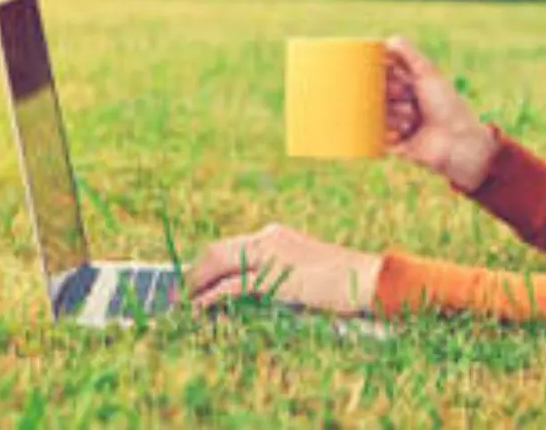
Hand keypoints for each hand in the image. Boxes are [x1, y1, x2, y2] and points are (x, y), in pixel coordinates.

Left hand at [186, 223, 382, 316]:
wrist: (365, 277)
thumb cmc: (339, 279)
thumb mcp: (301, 272)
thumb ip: (275, 275)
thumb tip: (247, 295)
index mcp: (274, 235)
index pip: (229, 247)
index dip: (205, 266)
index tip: (192, 285)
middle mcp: (268, 238)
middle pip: (216, 250)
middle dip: (194, 273)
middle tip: (180, 297)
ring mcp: (271, 255)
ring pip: (219, 262)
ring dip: (197, 285)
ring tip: (184, 305)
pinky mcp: (276, 277)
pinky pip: (233, 285)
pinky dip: (211, 297)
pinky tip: (200, 309)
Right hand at [384, 36, 499, 192]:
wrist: (456, 141)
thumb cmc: (445, 104)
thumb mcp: (427, 73)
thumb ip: (409, 54)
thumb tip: (388, 39)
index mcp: (409, 84)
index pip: (384, 72)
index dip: (385, 72)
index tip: (396, 73)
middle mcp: (401, 101)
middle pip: (378, 91)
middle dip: (393, 94)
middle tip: (411, 99)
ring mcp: (396, 122)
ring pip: (377, 113)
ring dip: (395, 115)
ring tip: (413, 121)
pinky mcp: (393, 144)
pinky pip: (376, 136)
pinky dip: (389, 134)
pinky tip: (404, 135)